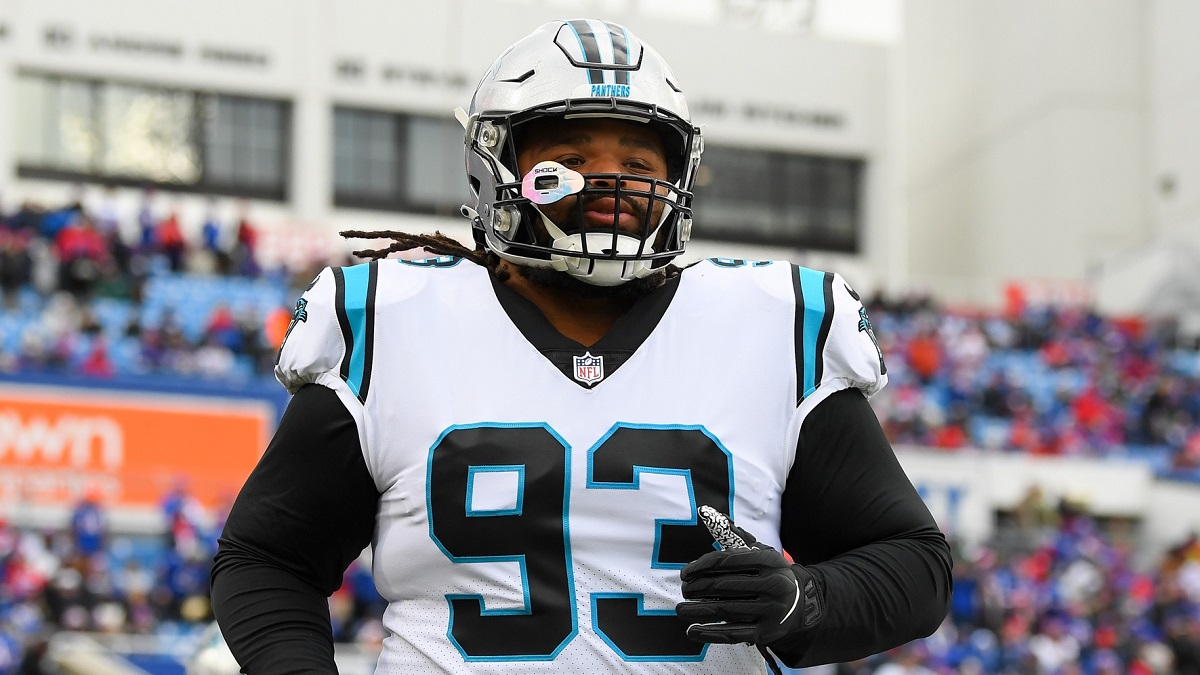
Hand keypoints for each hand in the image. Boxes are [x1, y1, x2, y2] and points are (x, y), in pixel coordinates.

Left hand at [676, 506, 821, 644]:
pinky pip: (733, 633)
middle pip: (725, 586)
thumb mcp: (760, 551)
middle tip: (684, 590)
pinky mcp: (766, 632)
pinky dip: (710, 633)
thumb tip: (705, 512)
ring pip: (726, 610)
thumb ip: (733, 534)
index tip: (685, 573)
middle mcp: (773, 585)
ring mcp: (771, 610)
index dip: (702, 566)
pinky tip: (692, 630)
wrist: (801, 603)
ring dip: (699, 610)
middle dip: (698, 588)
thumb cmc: (770, 573)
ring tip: (681, 609)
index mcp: (769, 561)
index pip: (728, 561)